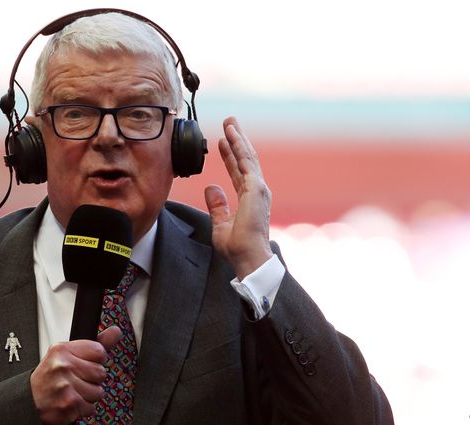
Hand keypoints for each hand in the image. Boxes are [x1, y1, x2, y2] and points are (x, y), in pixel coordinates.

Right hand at [31, 326, 121, 424]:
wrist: (27, 404)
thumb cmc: (47, 380)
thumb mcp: (64, 357)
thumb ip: (92, 345)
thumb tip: (116, 331)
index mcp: (61, 349)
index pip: (99, 350)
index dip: (95, 361)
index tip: (84, 365)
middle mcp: (63, 365)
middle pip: (101, 372)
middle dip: (92, 380)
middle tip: (74, 382)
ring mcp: (66, 385)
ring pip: (98, 392)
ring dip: (88, 397)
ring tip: (71, 393)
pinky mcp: (70, 403)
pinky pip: (92, 407)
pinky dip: (83, 410)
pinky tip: (69, 404)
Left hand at [205, 116, 272, 279]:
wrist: (247, 257)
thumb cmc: (237, 247)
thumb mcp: (220, 223)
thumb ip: (217, 205)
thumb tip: (211, 188)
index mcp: (249, 198)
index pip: (237, 171)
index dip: (230, 156)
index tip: (222, 142)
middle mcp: (256, 191)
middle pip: (245, 159)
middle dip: (237, 140)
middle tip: (229, 123)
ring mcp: (258, 189)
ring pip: (247, 157)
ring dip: (238, 138)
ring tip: (230, 122)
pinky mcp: (256, 189)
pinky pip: (246, 163)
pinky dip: (239, 147)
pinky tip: (232, 135)